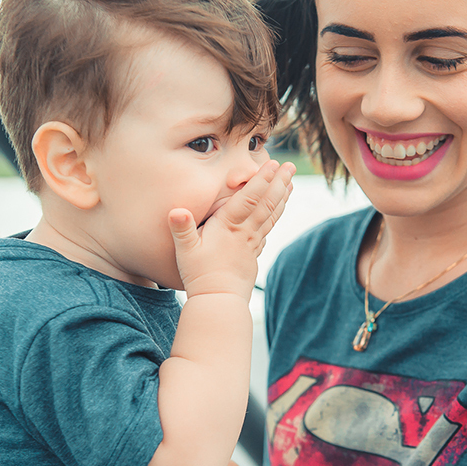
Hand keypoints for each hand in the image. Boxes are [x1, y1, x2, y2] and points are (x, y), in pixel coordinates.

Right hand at [169, 160, 295, 299]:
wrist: (219, 301)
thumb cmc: (200, 275)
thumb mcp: (185, 251)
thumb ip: (181, 229)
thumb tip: (175, 211)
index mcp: (229, 226)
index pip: (249, 198)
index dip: (261, 180)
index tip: (273, 164)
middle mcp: (245, 232)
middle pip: (266, 203)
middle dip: (279, 182)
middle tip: (291, 166)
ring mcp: (252, 242)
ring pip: (271, 215)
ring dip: (282, 197)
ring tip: (291, 182)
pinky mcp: (254, 252)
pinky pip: (268, 228)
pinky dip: (276, 215)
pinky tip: (279, 209)